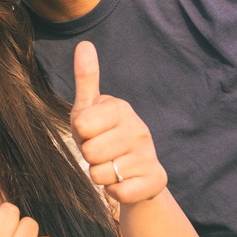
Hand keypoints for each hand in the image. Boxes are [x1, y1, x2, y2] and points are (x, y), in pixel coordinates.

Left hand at [68, 41, 166, 205]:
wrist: (136, 175)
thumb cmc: (105, 137)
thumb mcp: (89, 109)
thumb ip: (86, 79)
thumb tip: (84, 44)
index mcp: (121, 108)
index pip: (81, 125)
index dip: (81, 135)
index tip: (92, 133)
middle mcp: (139, 129)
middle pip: (90, 152)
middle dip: (89, 157)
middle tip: (102, 153)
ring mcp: (148, 156)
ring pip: (100, 174)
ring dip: (100, 176)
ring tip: (112, 167)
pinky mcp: (155, 180)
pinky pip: (118, 193)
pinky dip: (114, 192)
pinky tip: (123, 183)